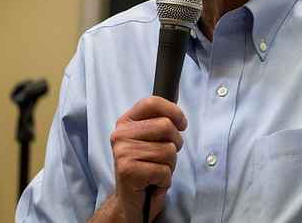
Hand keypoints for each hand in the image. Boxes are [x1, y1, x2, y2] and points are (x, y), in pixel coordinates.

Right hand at [108, 96, 186, 221]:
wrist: (130, 199)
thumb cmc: (146, 166)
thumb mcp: (150, 140)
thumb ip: (160, 123)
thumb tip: (179, 116)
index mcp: (126, 122)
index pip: (152, 102)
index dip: (174, 111)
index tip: (182, 124)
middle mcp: (120, 135)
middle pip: (166, 126)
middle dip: (175, 143)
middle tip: (165, 156)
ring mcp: (122, 152)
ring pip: (168, 150)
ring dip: (170, 164)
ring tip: (157, 170)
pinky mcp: (128, 170)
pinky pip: (164, 170)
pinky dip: (165, 179)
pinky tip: (153, 182)